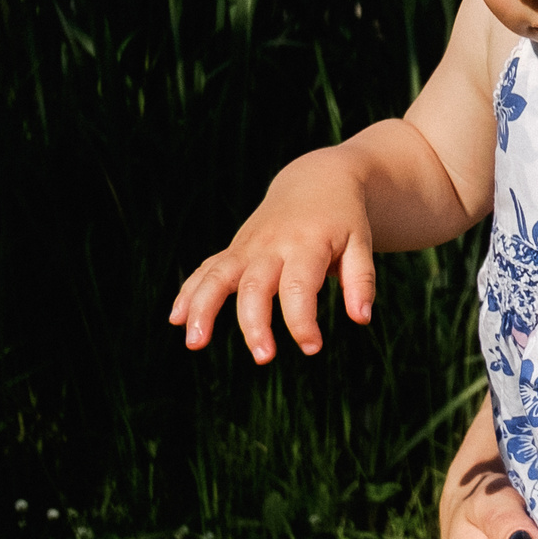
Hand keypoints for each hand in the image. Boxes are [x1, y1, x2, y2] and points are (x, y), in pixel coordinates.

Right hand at [168, 151, 374, 362]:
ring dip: (203, 309)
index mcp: (307, 244)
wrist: (317, 180)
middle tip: (264, 358)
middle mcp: (271, 245)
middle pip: (254, 287)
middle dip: (254, 324)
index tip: (312, 348)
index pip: (298, 287)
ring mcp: (248, 246)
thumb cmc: (344, 219)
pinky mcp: (235, 249)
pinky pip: (206, 270)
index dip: (302, 321)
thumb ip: (361, 281)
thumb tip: (361, 320)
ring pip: (217, 276)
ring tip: (195, 344)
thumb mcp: (361, 243)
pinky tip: (176, 319)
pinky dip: (189, 292)